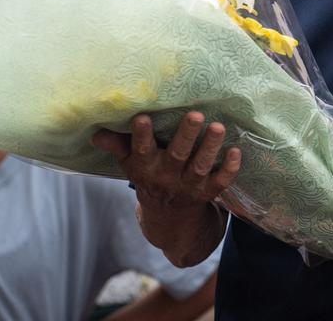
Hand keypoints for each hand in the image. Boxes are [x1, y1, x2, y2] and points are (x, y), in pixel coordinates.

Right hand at [92, 111, 239, 209]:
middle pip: (177, 155)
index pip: (141, 150)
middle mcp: (167, 176)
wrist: (168, 219)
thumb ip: (117, 145)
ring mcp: (188, 185)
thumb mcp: (130, 163)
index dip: (141, 135)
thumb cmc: (149, 177)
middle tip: (196, 114)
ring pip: (200, 166)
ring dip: (210, 147)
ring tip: (219, 126)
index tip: (143, 117)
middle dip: (186, 135)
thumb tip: (96, 131)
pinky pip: (220, 182)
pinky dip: (229, 169)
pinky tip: (236, 151)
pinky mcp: (207, 192)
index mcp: (146, 167)